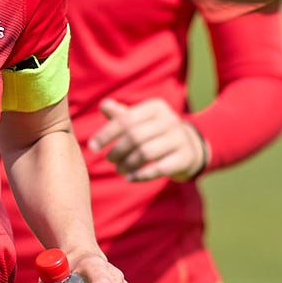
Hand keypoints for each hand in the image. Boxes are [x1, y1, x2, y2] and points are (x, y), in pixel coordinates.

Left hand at [86, 97, 207, 182]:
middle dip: (117, 150)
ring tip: (118, 169)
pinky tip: (130, 177)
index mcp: (155, 107)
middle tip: (109, 159)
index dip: (106, 134)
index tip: (92, 147)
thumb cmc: (155, 131)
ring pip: (146, 153)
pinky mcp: (185, 158)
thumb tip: (103, 105)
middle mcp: (169, 120)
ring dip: (127, 164)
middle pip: (135, 136)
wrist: (189, 146)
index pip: (126, 119)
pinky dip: (141, 175)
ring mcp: (179, 139)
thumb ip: (121, 114)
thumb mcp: (140, 120)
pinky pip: (160, 169)